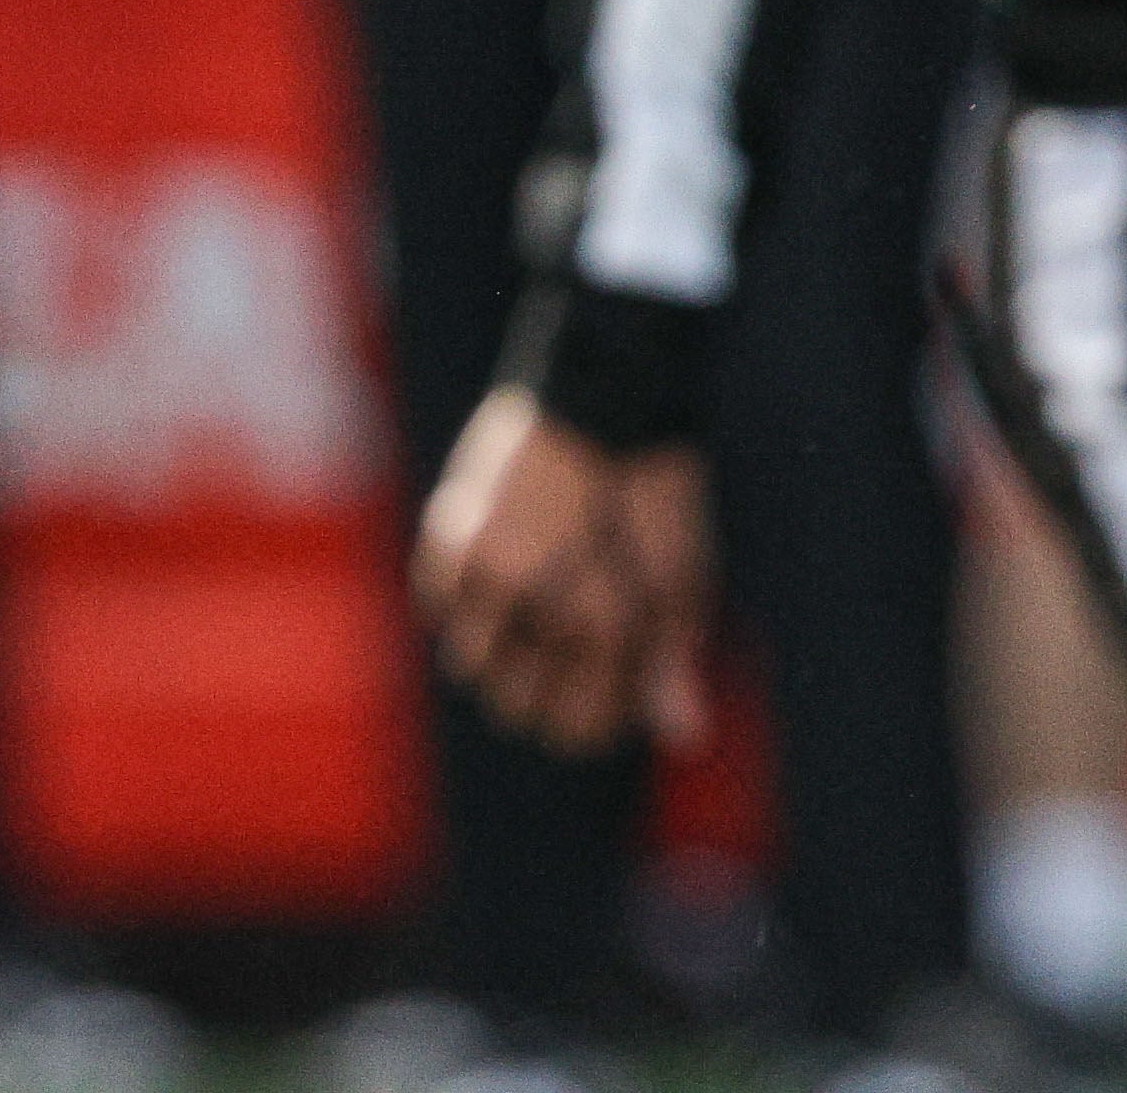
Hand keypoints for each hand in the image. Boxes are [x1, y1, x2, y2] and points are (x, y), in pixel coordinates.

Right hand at [411, 384, 712, 756]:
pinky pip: (441, 609)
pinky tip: (504, 575)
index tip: (610, 697)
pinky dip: (468, 605)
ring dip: (503, 649)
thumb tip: (685, 736)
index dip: (596, 721)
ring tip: (543, 603)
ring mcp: (481, 569)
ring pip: (471, 666)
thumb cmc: (658, 490)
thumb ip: (672, 658)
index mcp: (599, 617)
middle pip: (515, 708)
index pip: (576, 728)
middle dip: (548, 689)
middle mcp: (532, 602)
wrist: (609, 389)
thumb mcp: (686, 572)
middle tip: (578, 644)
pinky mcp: (445, 535)